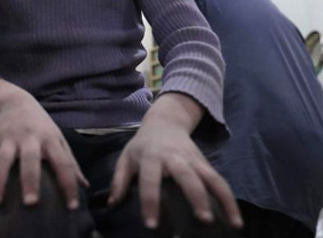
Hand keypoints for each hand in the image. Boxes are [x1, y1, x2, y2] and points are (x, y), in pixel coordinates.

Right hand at [0, 95, 87, 208]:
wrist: (15, 101)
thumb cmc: (41, 125)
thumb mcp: (58, 138)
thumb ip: (70, 162)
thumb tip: (84, 186)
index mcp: (49, 139)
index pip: (62, 163)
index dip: (68, 184)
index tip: (72, 206)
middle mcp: (29, 138)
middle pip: (30, 159)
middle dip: (30, 180)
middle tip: (31, 203)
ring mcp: (8, 139)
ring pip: (1, 160)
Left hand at [108, 96, 242, 229]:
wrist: (164, 122)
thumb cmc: (142, 145)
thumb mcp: (126, 158)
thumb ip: (119, 181)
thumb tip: (112, 204)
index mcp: (151, 157)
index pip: (149, 181)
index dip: (150, 202)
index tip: (152, 226)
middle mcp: (174, 157)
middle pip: (187, 176)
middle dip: (196, 196)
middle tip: (203, 220)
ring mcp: (193, 159)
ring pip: (211, 177)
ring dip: (224, 199)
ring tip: (234, 223)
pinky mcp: (205, 163)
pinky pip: (220, 181)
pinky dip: (230, 199)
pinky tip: (237, 219)